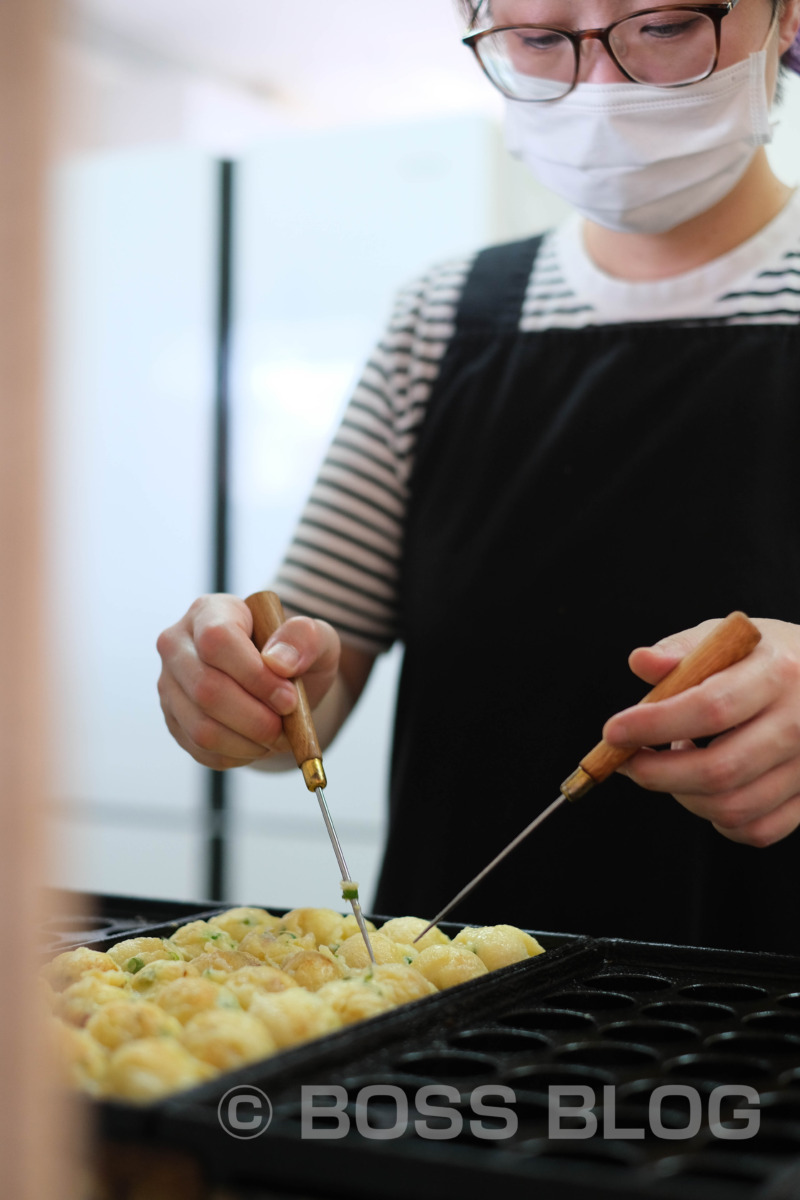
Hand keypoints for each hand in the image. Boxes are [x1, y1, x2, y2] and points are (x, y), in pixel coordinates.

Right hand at [156, 594, 339, 769]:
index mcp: (209, 611)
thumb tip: (279, 663)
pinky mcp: (173, 719)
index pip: (217, 640)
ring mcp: (170, 684)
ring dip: (248, 742)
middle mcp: (178, 644)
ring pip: (201, 726)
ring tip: (276, 738)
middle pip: (206, 688)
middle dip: (255, 718)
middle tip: (286, 727)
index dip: (254, 676)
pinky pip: (201, 749)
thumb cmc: (294, 655)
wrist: (279, 684)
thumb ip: (306, 639)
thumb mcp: (315, 639)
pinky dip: (237, 755)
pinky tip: (258, 744)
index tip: (289, 699)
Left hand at [602, 618, 799, 847]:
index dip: (655, 725)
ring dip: (683, 795)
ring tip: (674, 761)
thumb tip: (640, 662)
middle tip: (625, 762)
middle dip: (656, 773)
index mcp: (778, 673)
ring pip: (733, 807)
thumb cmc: (762, 657)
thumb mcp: (726, 637)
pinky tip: (704, 788)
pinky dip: (717, 819)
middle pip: (720, 770)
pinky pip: (757, 830)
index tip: (612, 733)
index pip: (711, 708)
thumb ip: (681, 650)